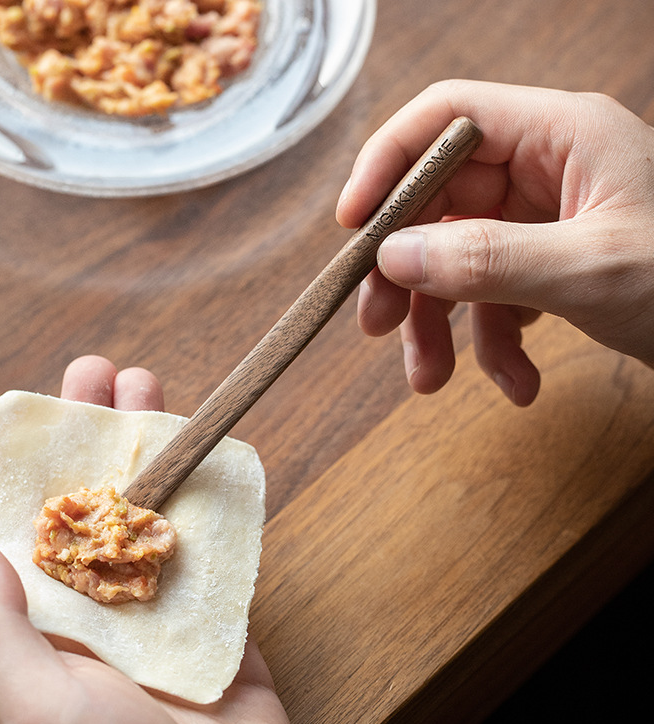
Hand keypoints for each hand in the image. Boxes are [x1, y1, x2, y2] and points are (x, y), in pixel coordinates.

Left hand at [0, 355, 309, 723]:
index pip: (38, 526)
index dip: (42, 462)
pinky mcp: (219, 617)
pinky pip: (216, 547)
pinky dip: (214, 498)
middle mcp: (101, 613)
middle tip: (107, 373)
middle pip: (101, 502)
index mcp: (48, 630)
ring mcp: (164, 611)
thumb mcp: (34, 713)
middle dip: (101, 435)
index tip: (47, 406)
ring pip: (158, 511)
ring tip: (154, 389)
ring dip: (157, 449)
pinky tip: (208, 451)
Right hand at [337, 80, 653, 405]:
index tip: (353, 226)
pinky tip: (516, 382)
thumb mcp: (589, 270)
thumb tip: (393, 257)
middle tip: (375, 325)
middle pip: (438, 204)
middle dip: (405, 272)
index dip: (387, 163)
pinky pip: (494, 299)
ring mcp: (544, 221)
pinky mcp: (548, 266)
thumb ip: (487, 259)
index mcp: (559, 136)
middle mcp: (544, 170)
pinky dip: (492, 346)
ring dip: (439, 326)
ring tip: (432, 381)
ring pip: (456, 261)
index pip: (445, 120)